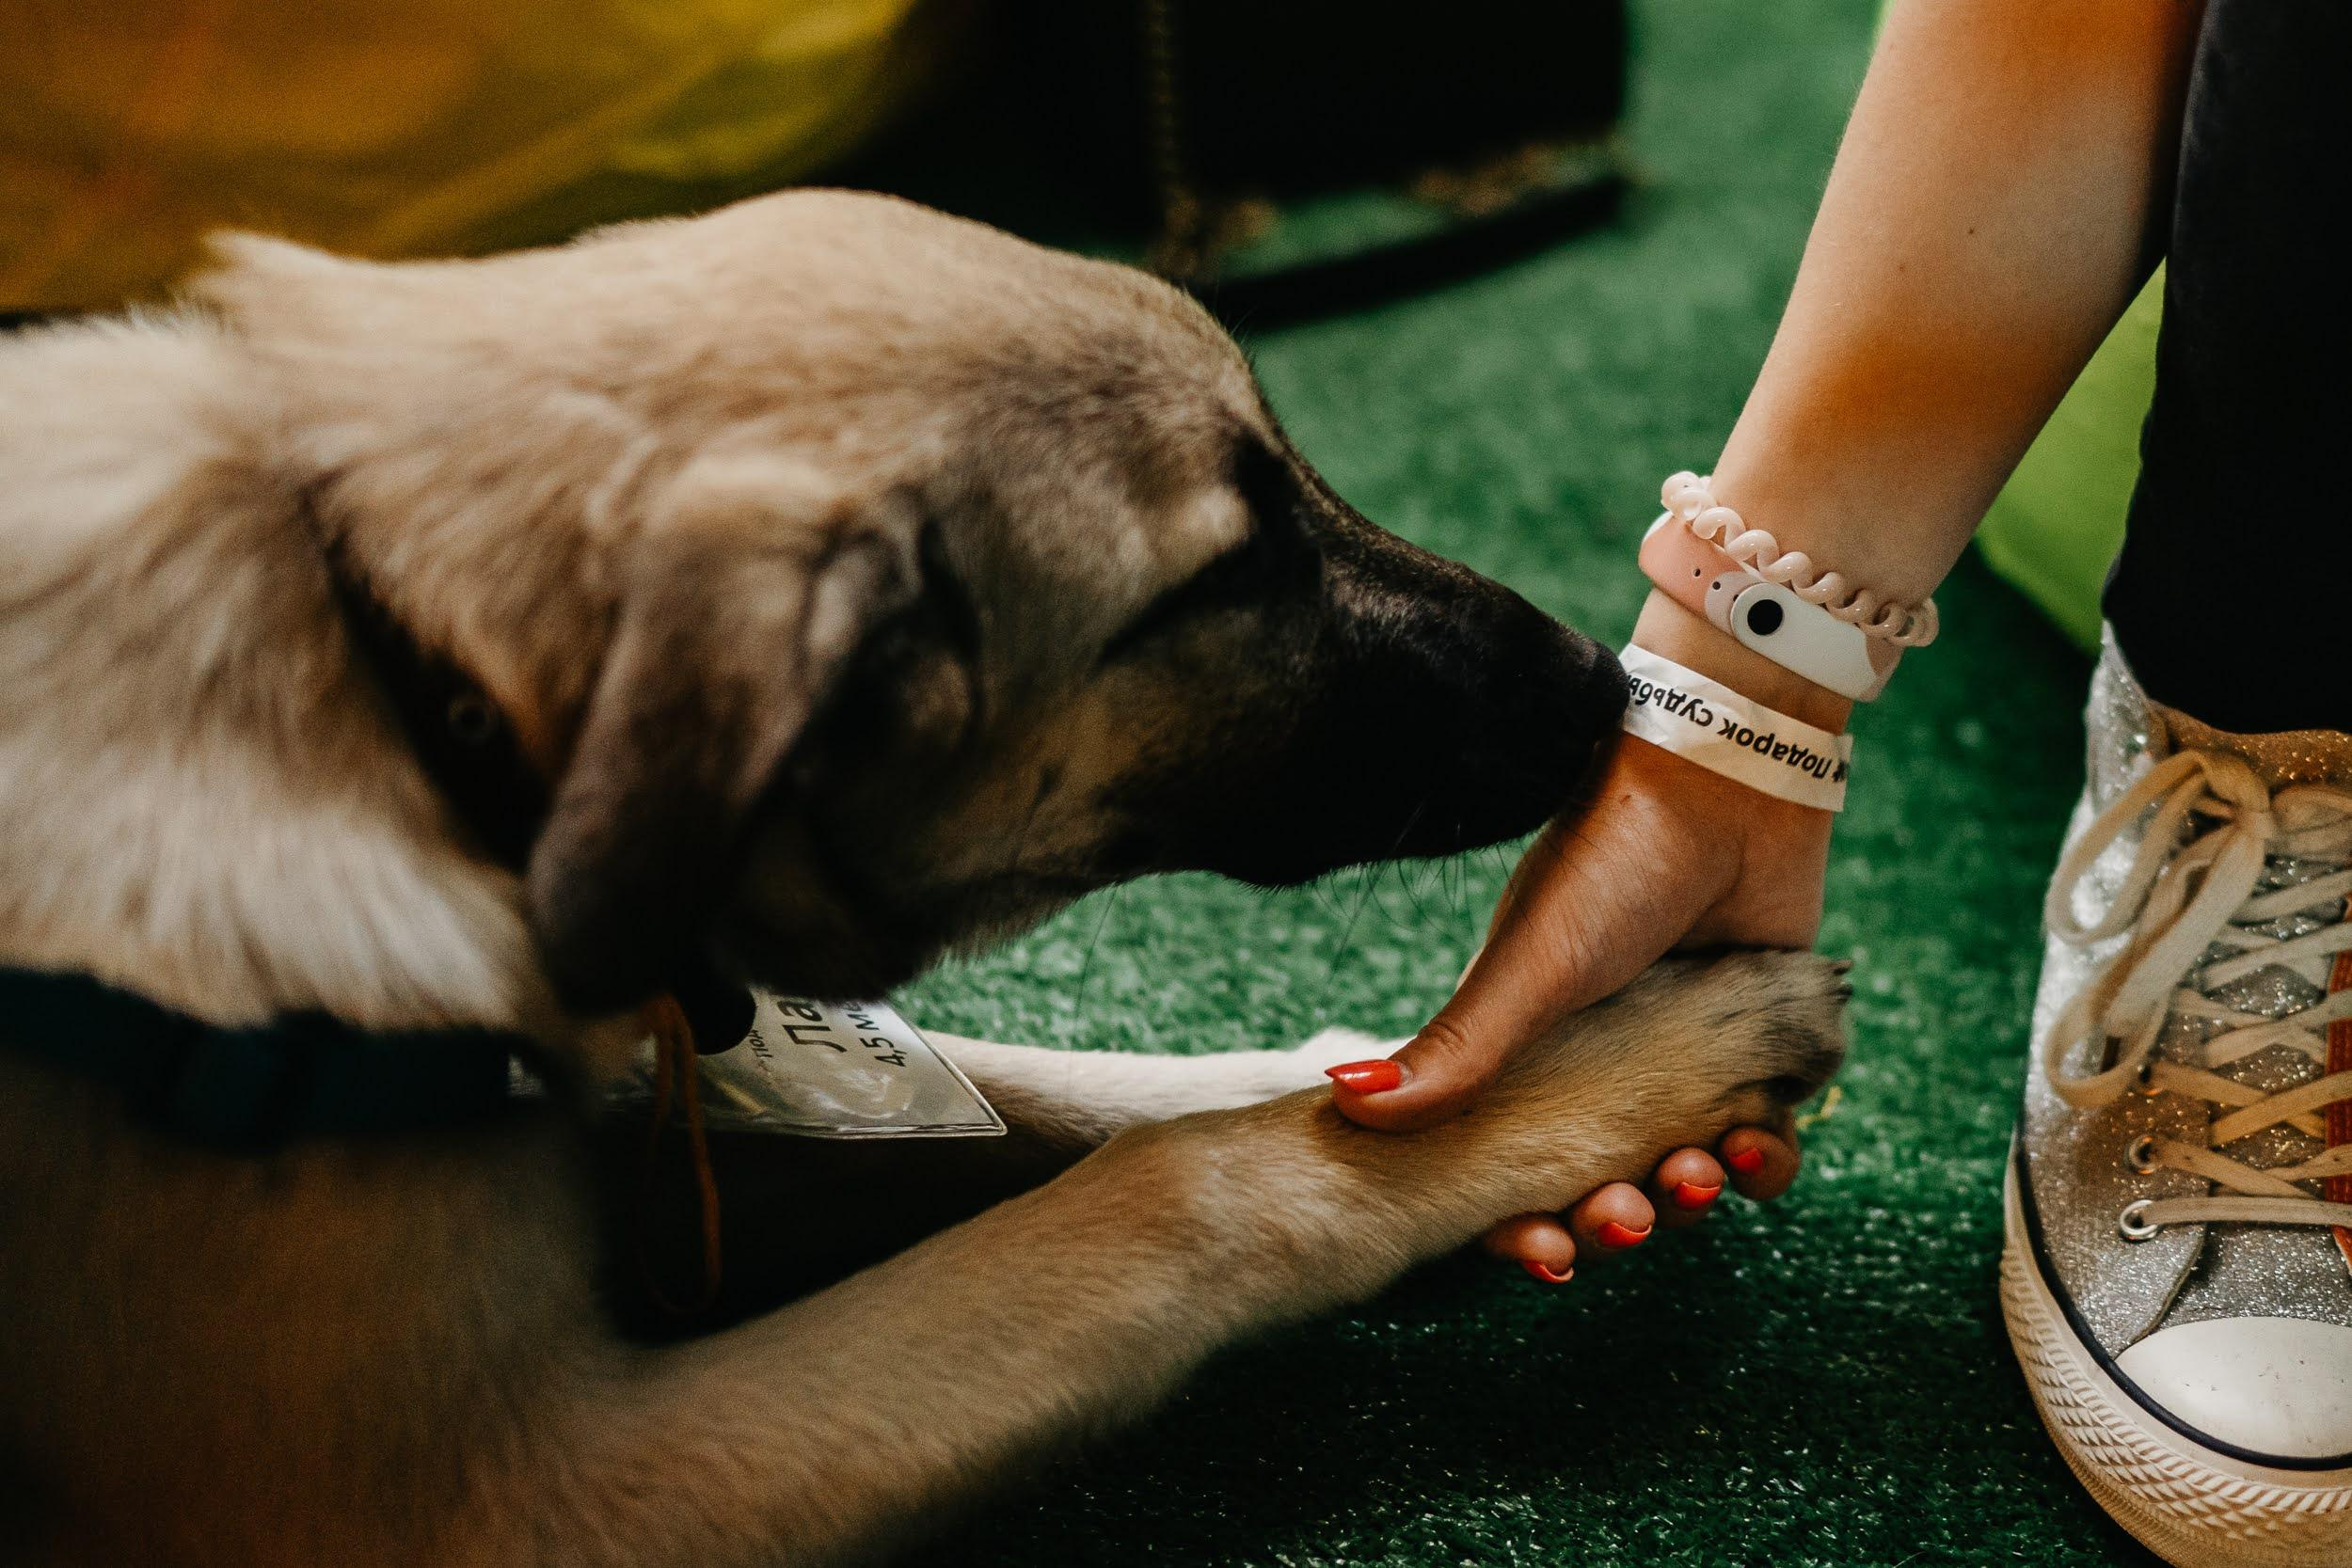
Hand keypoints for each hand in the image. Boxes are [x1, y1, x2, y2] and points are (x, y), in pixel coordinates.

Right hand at [1324, 594, 1842, 1279]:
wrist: (1728, 782)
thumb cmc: (1610, 863)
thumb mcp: (1527, 965)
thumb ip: (1456, 1046)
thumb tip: (1348, 1106)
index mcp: (1532, 1054)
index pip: (1512, 1167)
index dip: (1521, 1226)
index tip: (1545, 1254)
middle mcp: (1605, 1068)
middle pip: (1600, 1187)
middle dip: (1609, 1222)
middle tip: (1622, 1222)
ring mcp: (1685, 1061)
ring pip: (1682, 1176)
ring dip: (1686, 1199)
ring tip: (1696, 1174)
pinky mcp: (1763, 1049)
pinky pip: (1765, 1141)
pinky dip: (1763, 1162)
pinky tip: (1754, 1148)